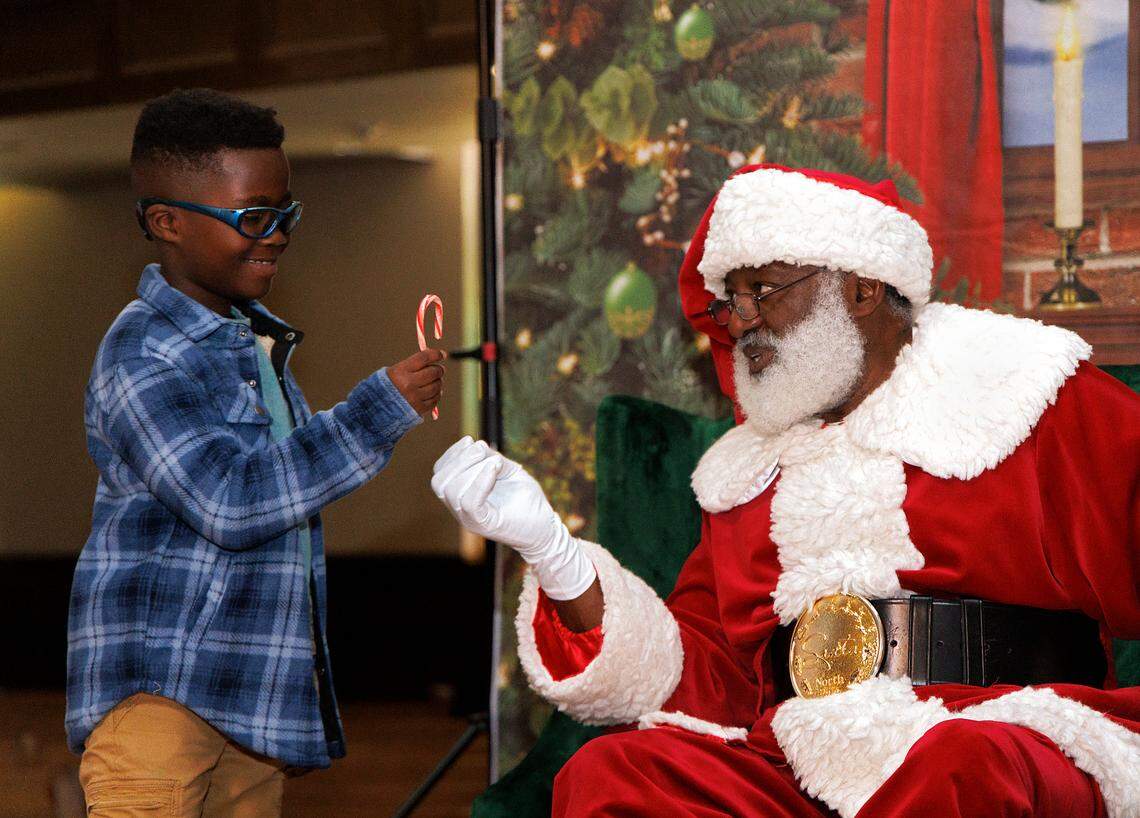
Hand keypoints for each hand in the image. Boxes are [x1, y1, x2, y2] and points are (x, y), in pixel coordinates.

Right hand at [388, 349, 445, 416]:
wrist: (375, 410)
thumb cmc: (386, 387)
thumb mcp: (393, 372)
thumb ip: (412, 365)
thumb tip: (432, 358)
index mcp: (400, 371)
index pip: (424, 358)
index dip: (436, 354)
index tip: (442, 354)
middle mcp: (408, 384)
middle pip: (433, 372)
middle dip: (439, 369)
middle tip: (438, 369)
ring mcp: (414, 398)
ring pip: (437, 386)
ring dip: (438, 382)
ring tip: (434, 381)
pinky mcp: (419, 409)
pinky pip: (435, 399)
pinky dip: (437, 394)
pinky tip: (432, 392)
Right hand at [430, 437, 563, 556]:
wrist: (544, 528)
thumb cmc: (526, 500)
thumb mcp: (508, 471)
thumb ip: (491, 458)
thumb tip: (476, 445)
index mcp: (462, 495)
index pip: (440, 474)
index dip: (452, 454)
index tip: (471, 441)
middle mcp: (460, 509)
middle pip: (439, 482)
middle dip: (458, 459)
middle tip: (482, 449)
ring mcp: (470, 519)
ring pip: (451, 491)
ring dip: (471, 468)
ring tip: (495, 461)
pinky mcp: (484, 524)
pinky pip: (470, 503)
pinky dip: (480, 480)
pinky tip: (494, 468)